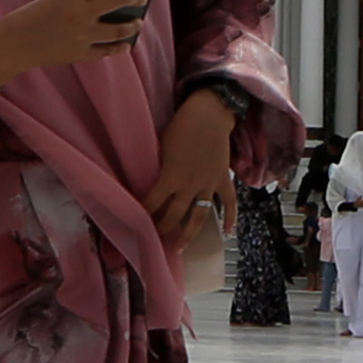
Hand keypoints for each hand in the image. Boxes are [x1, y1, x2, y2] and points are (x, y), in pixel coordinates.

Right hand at [0, 0, 139, 100]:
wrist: (14, 43)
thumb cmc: (33, 17)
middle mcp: (81, 13)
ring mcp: (83, 35)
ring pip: (120, 29)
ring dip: (133, 24)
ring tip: (138, 21)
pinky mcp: (81, 54)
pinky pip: (108, 50)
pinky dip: (120, 47)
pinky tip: (126, 44)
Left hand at [145, 93, 235, 258]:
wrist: (210, 113)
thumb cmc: (181, 125)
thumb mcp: (161, 146)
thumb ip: (158, 167)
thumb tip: (149, 181)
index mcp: (171, 176)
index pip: (152, 203)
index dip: (141, 214)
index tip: (133, 222)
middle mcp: (189, 186)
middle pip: (174, 216)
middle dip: (162, 229)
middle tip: (152, 240)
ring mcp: (208, 185)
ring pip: (199, 217)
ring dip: (188, 234)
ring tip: (179, 249)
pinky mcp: (222, 180)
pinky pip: (229, 203)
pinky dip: (230, 218)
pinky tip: (227, 233)